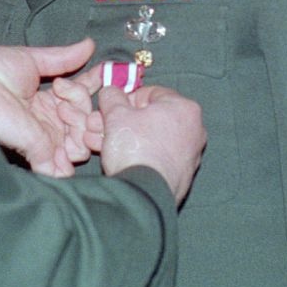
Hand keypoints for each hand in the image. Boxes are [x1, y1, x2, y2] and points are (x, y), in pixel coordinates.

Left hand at [0, 38, 97, 176]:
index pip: (79, 96)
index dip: (94, 87)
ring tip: (68, 111)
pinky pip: (66, 167)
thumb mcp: (30, 58)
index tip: (109, 74)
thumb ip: (61, 57)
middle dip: (86, 105)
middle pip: (85, 119)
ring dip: (84, 126)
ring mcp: (45, 138)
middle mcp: (48, 120)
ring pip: (82, 142)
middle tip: (68, 91)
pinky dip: (75, 157)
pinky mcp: (40, 153)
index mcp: (45, 98)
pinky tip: (75, 136)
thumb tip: (89, 44)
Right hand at [95, 84, 205, 202]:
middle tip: (96, 124)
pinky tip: (109, 156)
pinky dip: (134, 154)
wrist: (144, 194)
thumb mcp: (116, 114)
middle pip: (147, 118)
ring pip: (147, 138)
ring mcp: (188, 155)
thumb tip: (111, 92)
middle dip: (117, 121)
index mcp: (184, 107)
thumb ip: (112, 97)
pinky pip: (153, 156)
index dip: (125, 98)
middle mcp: (192, 130)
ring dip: (120, 137)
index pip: (151, 93)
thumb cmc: (136, 147)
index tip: (110, 107)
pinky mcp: (179, 175)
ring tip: (94, 141)